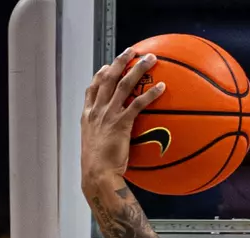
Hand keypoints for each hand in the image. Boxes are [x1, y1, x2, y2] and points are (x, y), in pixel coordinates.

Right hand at [80, 48, 165, 188]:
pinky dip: (150, 94)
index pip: (92, 89)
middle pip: (108, 78)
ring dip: (137, 69)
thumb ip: (102, 139)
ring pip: (123, 84)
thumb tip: (111, 143)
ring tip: (150, 59)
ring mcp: (108, 115)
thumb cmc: (97, 169)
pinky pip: (138, 103)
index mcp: (88, 116)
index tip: (107, 66)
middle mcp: (97, 111)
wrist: (97, 175)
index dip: (100, 75)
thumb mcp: (94, 149)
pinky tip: (161, 87)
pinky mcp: (121, 123)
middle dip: (120, 61)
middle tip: (131, 51)